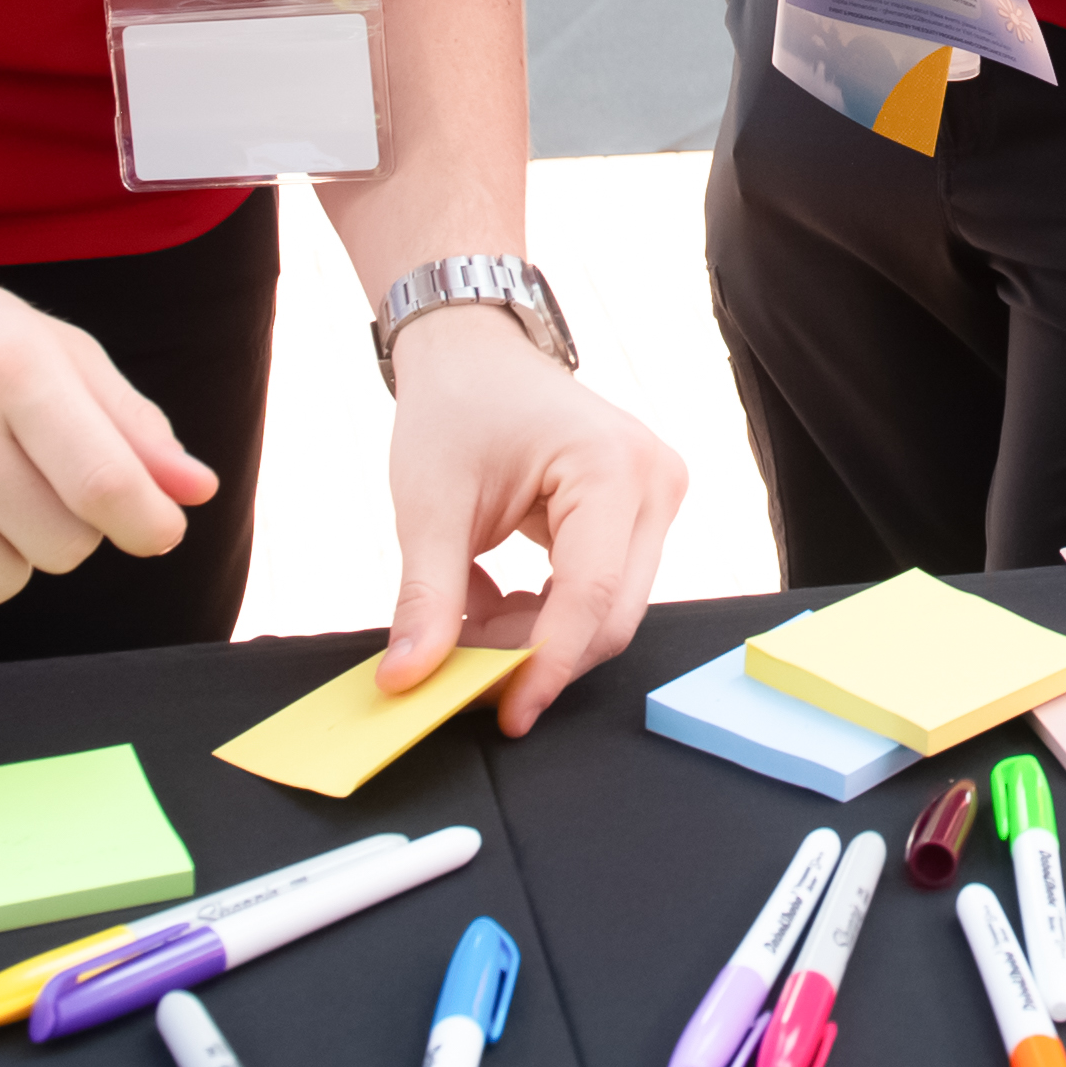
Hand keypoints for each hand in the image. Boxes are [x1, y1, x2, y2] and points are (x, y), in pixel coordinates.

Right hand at [0, 250, 214, 624]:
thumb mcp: (45, 345)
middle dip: (65, 527)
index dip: (147, 524)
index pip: (105, 483)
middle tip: (26, 480)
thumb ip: (128, 421)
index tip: (157, 532)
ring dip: (1, 554)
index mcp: (12, 366)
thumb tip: (194, 493)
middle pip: (61, 546)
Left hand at [374, 309, 687, 733]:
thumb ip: (427, 599)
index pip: (591, 595)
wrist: (474, 352)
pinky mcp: (642, 514)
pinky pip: (602, 591)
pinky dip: (544, 611)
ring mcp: (657, 498)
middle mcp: (655, 482)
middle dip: (537, 655)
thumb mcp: (431, 506)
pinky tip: (492, 595)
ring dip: (536, 634)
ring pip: (608, 611)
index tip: (505, 714)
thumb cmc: (456, 407)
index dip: (546, 664)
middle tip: (463, 675)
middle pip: (611, 613)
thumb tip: (408, 680)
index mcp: (613, 467)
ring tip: (466, 615)